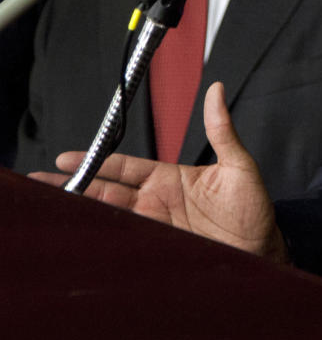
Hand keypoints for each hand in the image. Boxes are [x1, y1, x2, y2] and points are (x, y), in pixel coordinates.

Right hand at [30, 82, 286, 261]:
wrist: (261, 249)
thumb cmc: (253, 209)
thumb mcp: (238, 164)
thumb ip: (221, 130)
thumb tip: (217, 90)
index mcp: (170, 178)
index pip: (125, 167)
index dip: (97, 160)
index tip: (67, 157)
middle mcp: (157, 202)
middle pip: (107, 191)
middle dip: (75, 185)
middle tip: (42, 182)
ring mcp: (155, 226)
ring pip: (110, 215)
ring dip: (81, 210)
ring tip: (51, 204)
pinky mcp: (159, 247)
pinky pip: (126, 239)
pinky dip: (104, 236)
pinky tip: (84, 232)